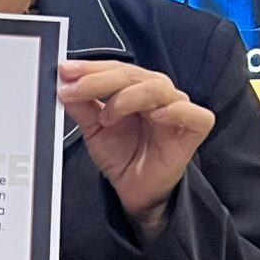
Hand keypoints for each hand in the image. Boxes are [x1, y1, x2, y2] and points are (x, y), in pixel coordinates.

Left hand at [60, 59, 213, 235]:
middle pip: (132, 75)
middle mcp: (157, 92)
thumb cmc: (122, 157)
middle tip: (75, 89)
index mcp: (135, 87)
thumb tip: (64, 84)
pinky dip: (172, 111)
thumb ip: (81, 107)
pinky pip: (189, 112)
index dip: (90, 69)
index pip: (115, 69)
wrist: (135, 191)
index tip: (65, 71)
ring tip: (107, 117)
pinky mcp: (195, 127)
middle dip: (99, 80)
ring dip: (126, 98)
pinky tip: (155, 116)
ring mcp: (177, 107)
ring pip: (156, 88)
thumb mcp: (94, 130)